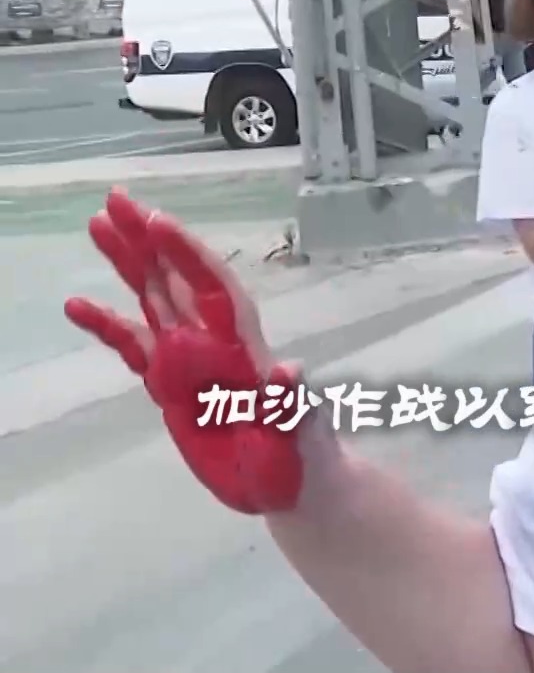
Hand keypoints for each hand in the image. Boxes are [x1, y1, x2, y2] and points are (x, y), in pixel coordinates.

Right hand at [64, 189, 307, 514]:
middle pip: (179, 280)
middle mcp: (215, 343)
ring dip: (130, 263)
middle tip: (116, 198)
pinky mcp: (173, 384)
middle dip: (150, 239)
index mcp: (244, 349)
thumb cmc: (305, 460)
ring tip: (97, 224)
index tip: (157, 220)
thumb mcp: (302, 436)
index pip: (214, 290)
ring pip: (155, 299)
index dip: (189, 256)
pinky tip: (77, 304)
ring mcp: (191, 360)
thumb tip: (290, 370)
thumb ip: (293, 405)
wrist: (295, 485)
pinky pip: (134, 346)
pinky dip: (107, 324)